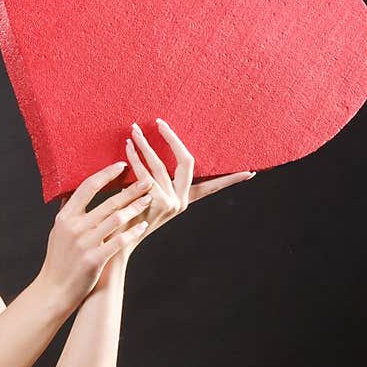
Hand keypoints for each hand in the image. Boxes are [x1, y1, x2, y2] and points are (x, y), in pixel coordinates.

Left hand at [90, 117, 255, 289]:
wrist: (116, 244)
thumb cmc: (128, 219)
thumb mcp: (145, 201)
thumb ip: (153, 184)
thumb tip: (148, 164)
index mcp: (185, 201)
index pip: (212, 187)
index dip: (230, 180)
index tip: (250, 173)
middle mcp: (181, 202)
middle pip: (187, 162)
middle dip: (172, 139)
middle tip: (160, 122)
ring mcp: (171, 203)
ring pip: (160, 165)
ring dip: (145, 145)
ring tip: (134, 130)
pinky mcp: (157, 202)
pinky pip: (145, 172)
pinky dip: (135, 157)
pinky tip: (128, 147)